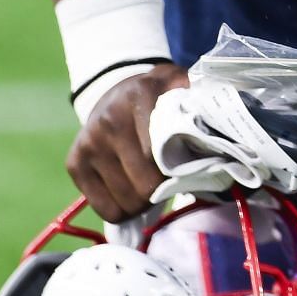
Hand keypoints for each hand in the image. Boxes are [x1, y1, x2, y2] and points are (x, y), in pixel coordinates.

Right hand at [65, 61, 188, 221]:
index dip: (178, 171)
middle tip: (170, 180)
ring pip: (126, 202)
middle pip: (145, 185)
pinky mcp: (74, 163)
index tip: (187, 168)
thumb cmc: (158, 95)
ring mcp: (88, 143)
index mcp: (140, 96)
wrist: (115, 88)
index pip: (161, 155)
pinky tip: (130, 189)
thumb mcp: (180, 86)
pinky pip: (106, 209)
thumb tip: (223, 125)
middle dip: (162, 189)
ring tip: (151, 184)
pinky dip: (123, 208)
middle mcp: (109, 120)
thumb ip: (200, 100)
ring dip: (144, 202)